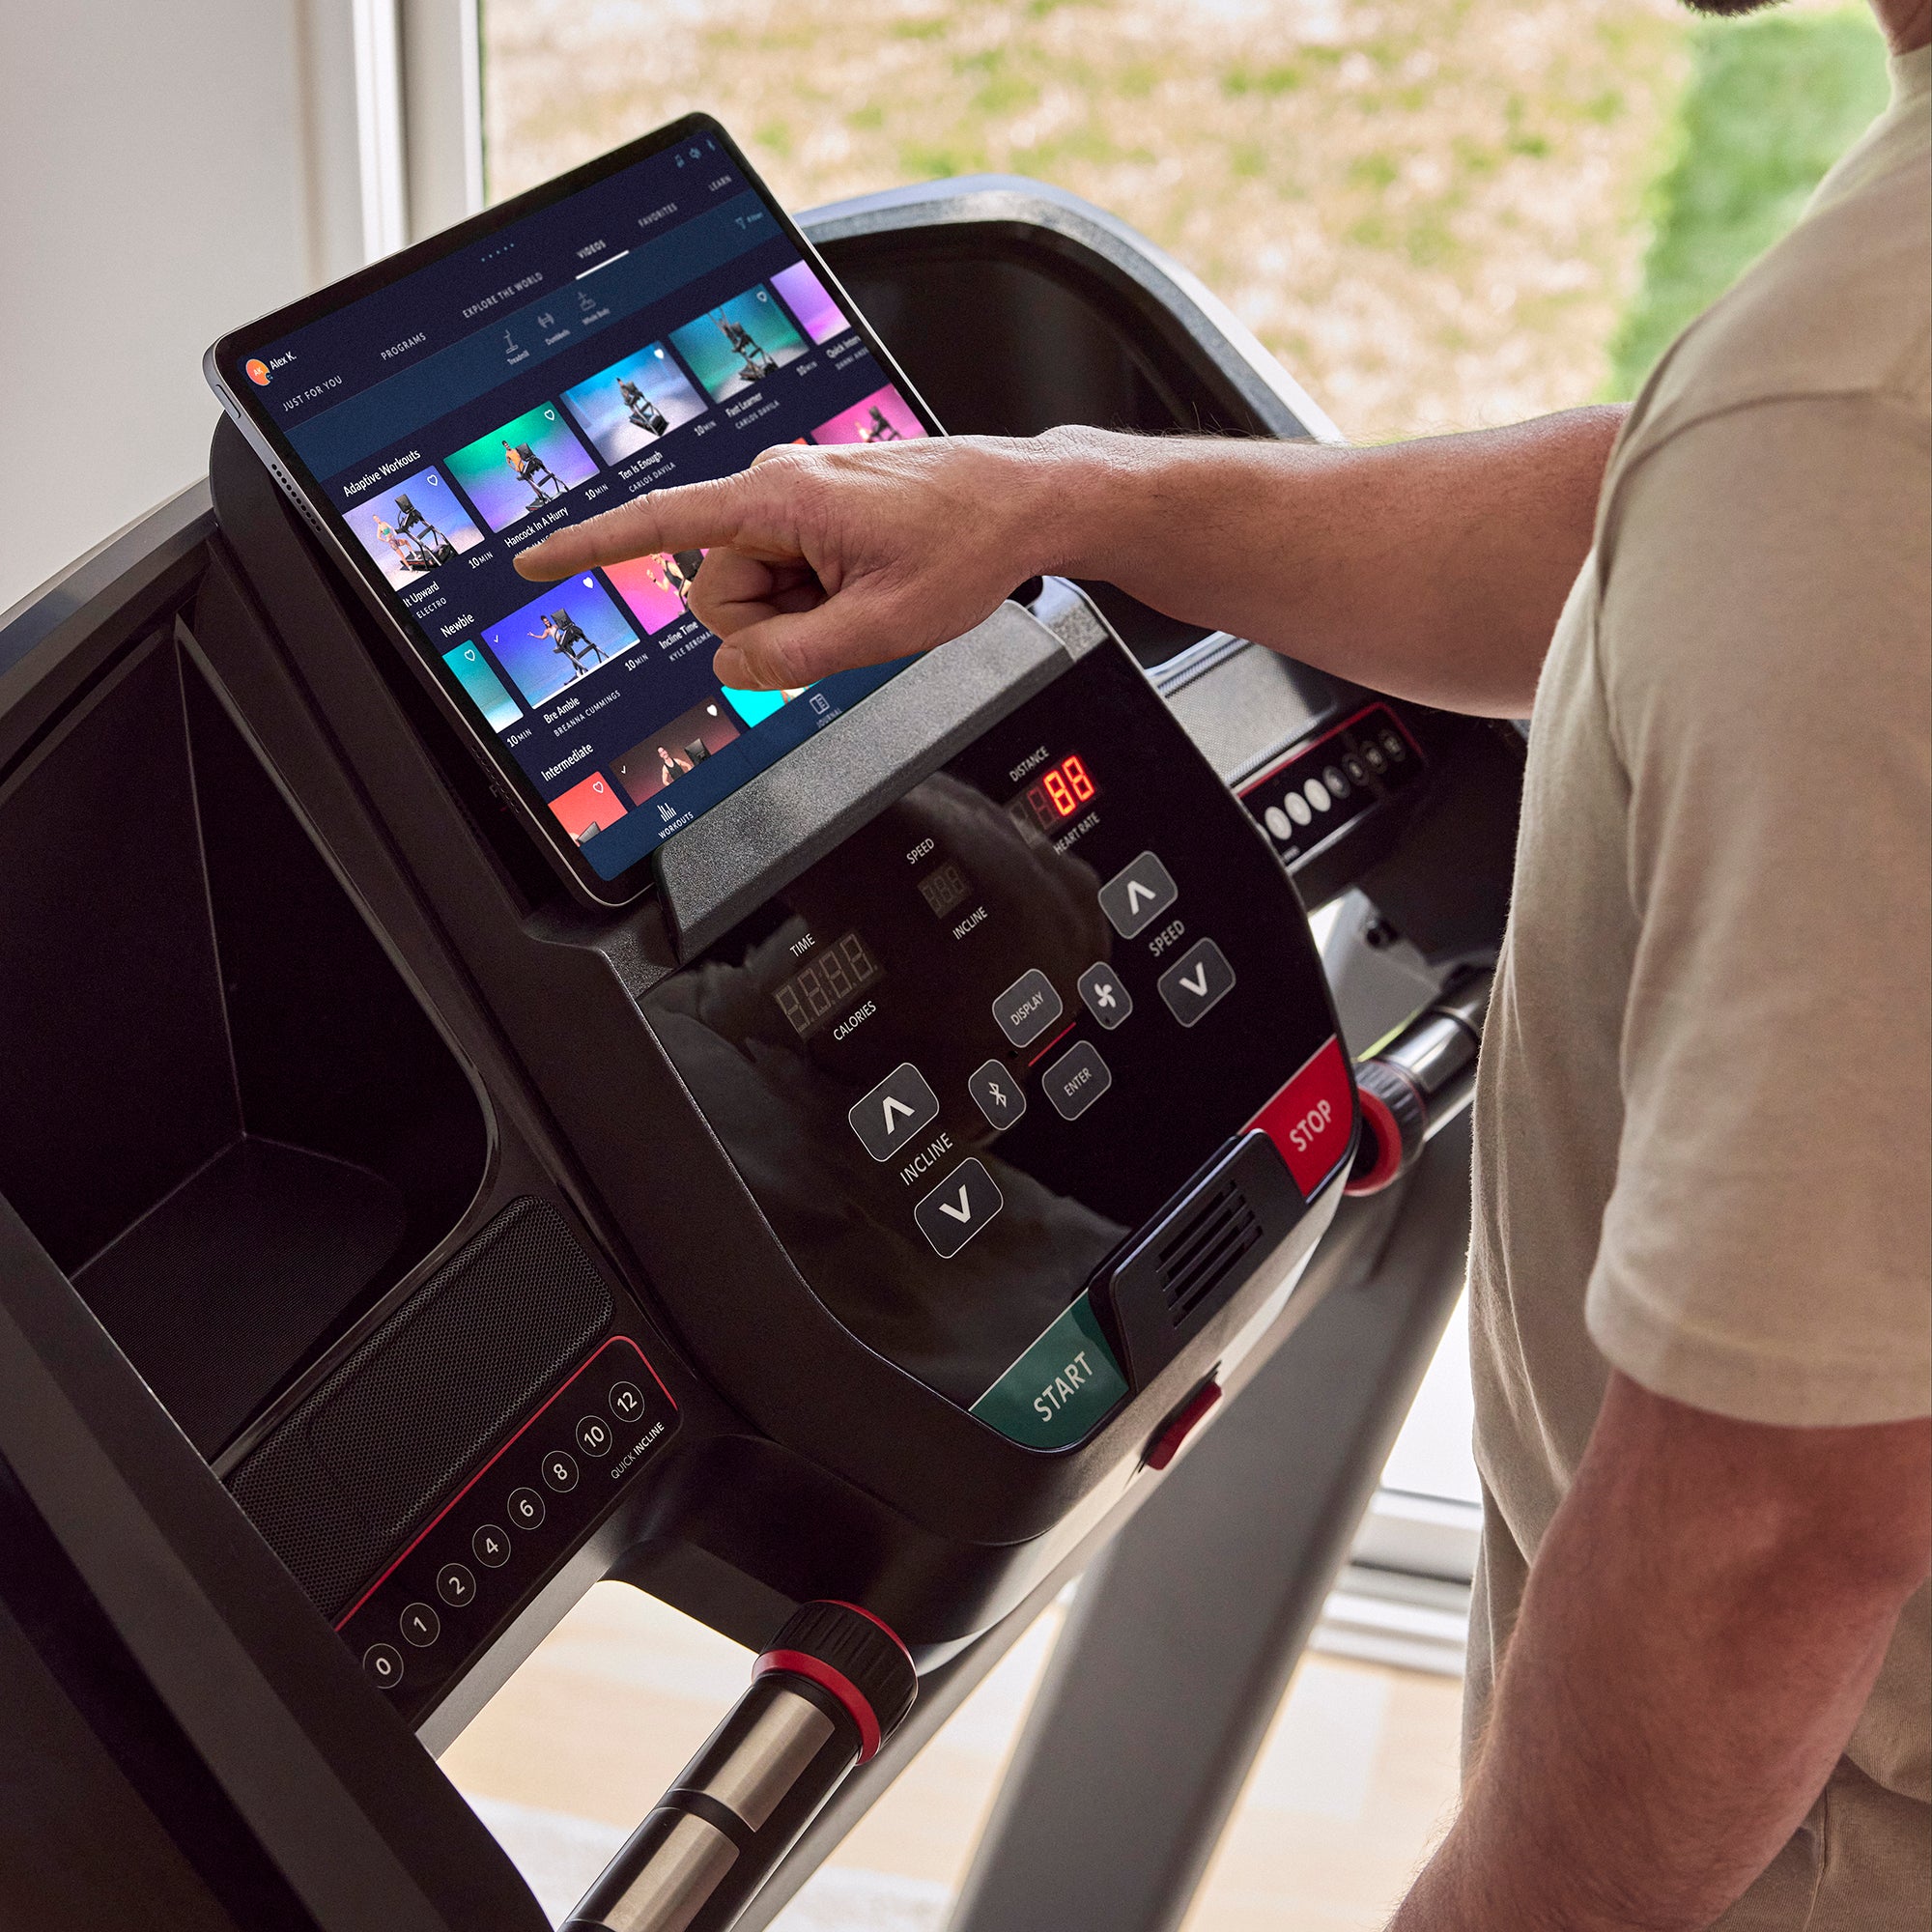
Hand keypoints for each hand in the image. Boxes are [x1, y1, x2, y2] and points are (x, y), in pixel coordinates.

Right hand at [514, 436, 1058, 689]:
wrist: (1022, 504)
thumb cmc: (967, 545)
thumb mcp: (879, 630)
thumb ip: (792, 659)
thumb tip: (733, 666)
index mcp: (780, 498)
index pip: (659, 525)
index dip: (589, 547)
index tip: (530, 560)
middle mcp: (775, 485)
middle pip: (718, 589)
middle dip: (770, 622)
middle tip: (847, 613)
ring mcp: (794, 496)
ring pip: (753, 589)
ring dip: (801, 611)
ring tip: (865, 591)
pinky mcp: (813, 508)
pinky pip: (785, 572)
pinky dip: (817, 595)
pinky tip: (865, 582)